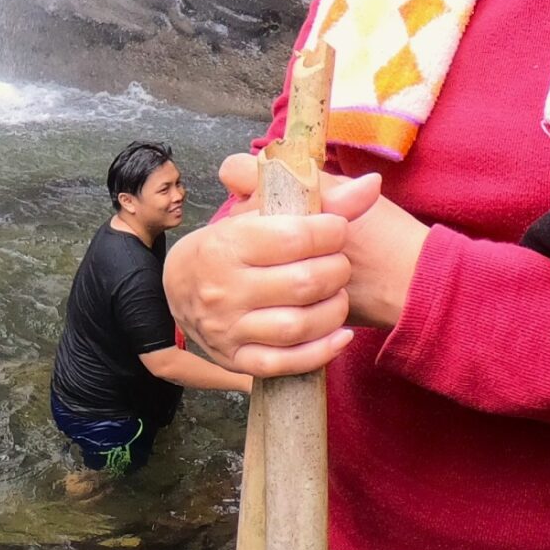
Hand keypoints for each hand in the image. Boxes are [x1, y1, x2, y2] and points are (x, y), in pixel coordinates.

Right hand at [165, 153, 412, 376]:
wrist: (178, 286)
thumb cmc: (226, 244)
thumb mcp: (258, 212)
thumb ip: (316, 197)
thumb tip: (371, 185)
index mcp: (226, 243)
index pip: (294, 237)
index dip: (330, 231)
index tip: (337, 228)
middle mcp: (224, 288)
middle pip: (303, 283)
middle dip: (336, 270)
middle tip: (339, 263)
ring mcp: (229, 328)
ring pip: (299, 326)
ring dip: (334, 310)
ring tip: (338, 294)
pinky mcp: (236, 359)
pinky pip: (285, 364)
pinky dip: (321, 352)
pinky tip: (340, 334)